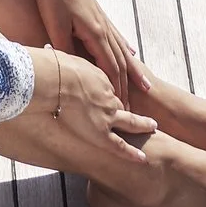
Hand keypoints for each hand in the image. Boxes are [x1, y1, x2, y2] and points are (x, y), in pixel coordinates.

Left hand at [27, 0, 138, 99]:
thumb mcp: (55, 25)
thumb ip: (65, 50)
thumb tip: (73, 72)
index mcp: (95, 33)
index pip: (110, 69)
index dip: (116, 90)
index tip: (122, 109)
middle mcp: (103, 28)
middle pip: (119, 63)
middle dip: (126, 87)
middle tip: (133, 109)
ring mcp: (102, 19)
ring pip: (121, 50)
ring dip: (132, 70)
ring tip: (145, 85)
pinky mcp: (97, 12)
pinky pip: (116, 35)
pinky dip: (125, 47)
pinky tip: (131, 51)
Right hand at [33, 47, 154, 174]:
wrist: (55, 79)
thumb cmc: (55, 67)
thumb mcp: (66, 58)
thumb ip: (68, 62)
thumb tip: (52, 48)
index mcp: (102, 77)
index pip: (110, 87)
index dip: (111, 91)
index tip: (111, 92)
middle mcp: (109, 96)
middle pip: (124, 102)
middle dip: (136, 106)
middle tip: (148, 110)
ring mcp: (108, 114)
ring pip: (130, 121)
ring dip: (142, 124)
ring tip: (153, 127)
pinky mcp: (102, 132)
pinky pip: (120, 145)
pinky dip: (132, 152)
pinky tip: (142, 158)